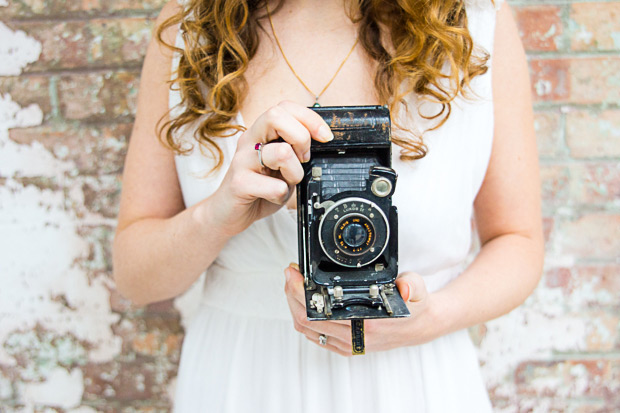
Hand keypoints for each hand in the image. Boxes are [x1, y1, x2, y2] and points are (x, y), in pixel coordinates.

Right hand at [205, 101, 333, 236]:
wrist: (227, 213)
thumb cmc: (258, 188)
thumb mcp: (281, 164)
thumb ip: (294, 148)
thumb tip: (322, 138)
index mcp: (260, 132)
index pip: (285, 107)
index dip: (310, 119)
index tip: (324, 137)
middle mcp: (249, 141)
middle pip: (276, 116)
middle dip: (302, 137)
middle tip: (302, 159)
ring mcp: (242, 161)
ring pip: (282, 152)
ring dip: (295, 173)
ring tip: (287, 182)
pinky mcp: (239, 184)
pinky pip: (276, 186)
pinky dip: (282, 196)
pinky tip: (273, 197)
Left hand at [283, 263, 440, 355]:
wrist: (420, 327)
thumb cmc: (413, 305)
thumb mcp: (416, 288)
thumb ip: (411, 284)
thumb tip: (405, 287)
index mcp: (367, 323)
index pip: (321, 311)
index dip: (301, 291)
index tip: (295, 272)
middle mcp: (355, 337)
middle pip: (306, 319)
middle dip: (291, 293)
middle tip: (290, 273)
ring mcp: (348, 344)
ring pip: (306, 329)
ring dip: (294, 305)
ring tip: (294, 283)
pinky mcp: (346, 347)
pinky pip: (314, 336)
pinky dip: (303, 318)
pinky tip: (302, 301)